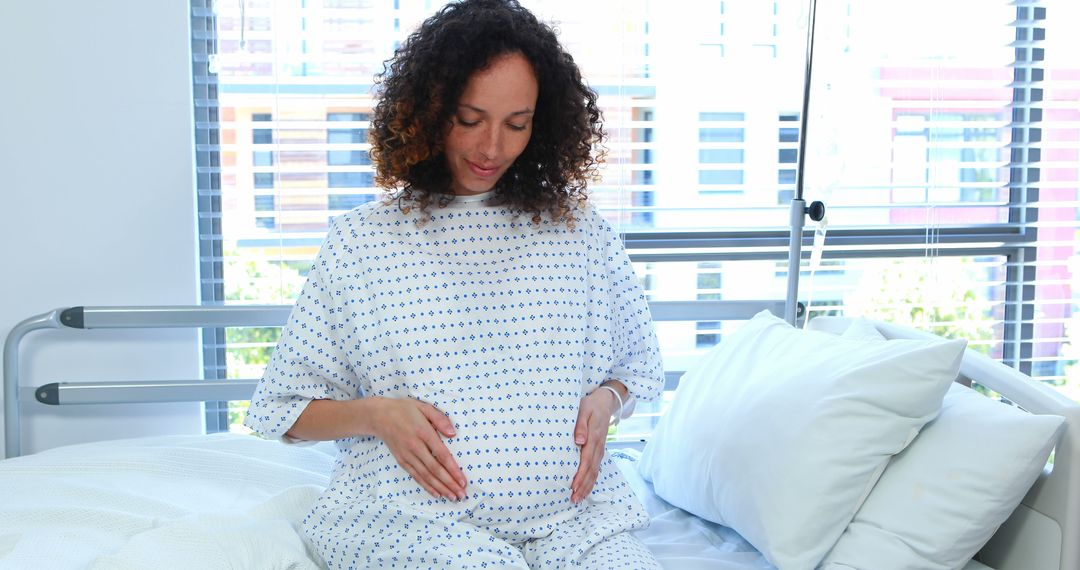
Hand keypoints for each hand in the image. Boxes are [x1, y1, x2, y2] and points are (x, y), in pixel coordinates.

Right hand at [372, 397, 466, 499]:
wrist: (379, 416)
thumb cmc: (404, 409)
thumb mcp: (424, 407)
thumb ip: (440, 419)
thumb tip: (453, 433)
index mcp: (423, 432)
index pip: (441, 455)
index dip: (453, 469)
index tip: (463, 480)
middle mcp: (415, 447)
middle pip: (435, 469)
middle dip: (449, 484)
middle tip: (461, 494)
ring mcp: (407, 455)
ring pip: (426, 476)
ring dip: (440, 488)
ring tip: (452, 497)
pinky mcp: (401, 461)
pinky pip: (416, 476)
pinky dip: (426, 486)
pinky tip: (436, 493)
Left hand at [570, 387, 618, 502]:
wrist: (605, 402)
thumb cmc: (591, 405)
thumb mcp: (584, 409)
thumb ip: (581, 425)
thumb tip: (579, 440)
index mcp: (593, 437)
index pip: (586, 460)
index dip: (580, 475)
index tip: (573, 487)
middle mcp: (598, 446)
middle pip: (591, 470)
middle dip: (583, 486)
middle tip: (574, 499)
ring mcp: (600, 449)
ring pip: (595, 472)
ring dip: (587, 486)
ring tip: (578, 499)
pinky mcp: (599, 450)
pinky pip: (596, 468)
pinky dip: (591, 480)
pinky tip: (585, 488)